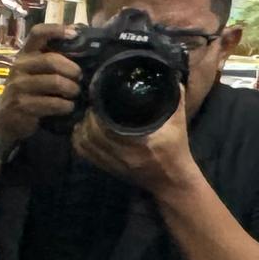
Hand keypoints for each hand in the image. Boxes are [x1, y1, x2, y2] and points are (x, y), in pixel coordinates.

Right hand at [0, 24, 81, 146]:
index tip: (75, 34)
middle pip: (51, 60)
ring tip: (75, 93)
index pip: (38, 33)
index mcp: (24, 54)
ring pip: (54, 82)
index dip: (56, 30)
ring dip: (71, 89)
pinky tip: (68, 107)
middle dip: (72, 69)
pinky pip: (52, 103)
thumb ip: (53, 56)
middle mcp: (19, 67)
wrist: (5, 119)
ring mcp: (18, 86)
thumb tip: (80, 35)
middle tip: (79, 77)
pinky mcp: (21, 105)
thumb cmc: (28, 91)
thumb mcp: (35, 71)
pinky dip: (65, 106)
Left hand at [73, 90, 195, 192]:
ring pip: (84, 146)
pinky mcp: (107, 170)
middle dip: (88, 119)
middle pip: (91, 136)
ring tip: (88, 117)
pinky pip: (85, 155)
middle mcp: (122, 156)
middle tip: (93, 106)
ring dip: (81, 130)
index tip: (100, 100)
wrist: (172, 182)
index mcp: (138, 145)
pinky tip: (83, 131)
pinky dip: (80, 142)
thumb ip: (176, 100)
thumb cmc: (176, 151)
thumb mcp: (178, 125)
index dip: (98, 114)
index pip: (107, 129)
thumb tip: (171, 76)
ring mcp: (112, 165)